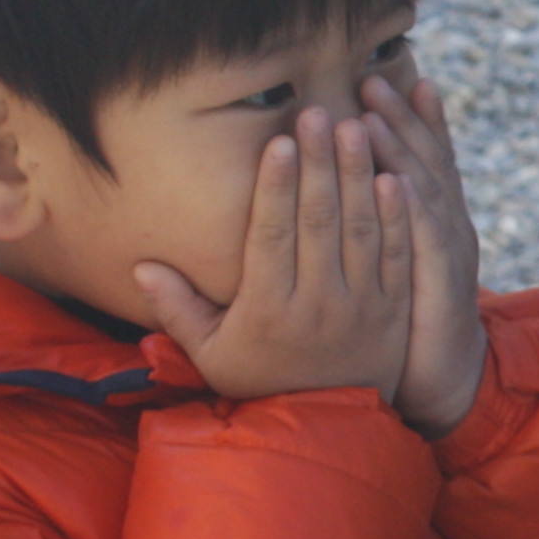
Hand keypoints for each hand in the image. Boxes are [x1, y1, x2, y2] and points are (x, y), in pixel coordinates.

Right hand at [131, 110, 415, 402]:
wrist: (327, 426)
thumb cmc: (261, 382)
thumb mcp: (211, 355)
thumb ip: (177, 310)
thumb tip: (139, 267)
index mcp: (269, 310)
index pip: (273, 237)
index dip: (276, 188)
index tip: (278, 143)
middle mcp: (318, 303)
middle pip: (320, 221)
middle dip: (319, 163)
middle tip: (318, 112)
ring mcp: (362, 305)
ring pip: (363, 229)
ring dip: (360, 174)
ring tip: (356, 126)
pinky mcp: (395, 307)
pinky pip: (398, 254)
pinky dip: (398, 215)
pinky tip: (394, 175)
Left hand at [363, 70, 486, 436]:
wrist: (445, 384)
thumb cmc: (405, 329)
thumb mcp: (397, 270)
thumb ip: (382, 231)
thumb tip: (362, 186)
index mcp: (435, 223)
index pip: (425, 161)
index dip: (415, 121)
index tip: (394, 81)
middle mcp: (447, 229)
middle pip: (426, 163)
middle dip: (401, 119)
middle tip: (372, 79)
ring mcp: (449, 256)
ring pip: (425, 192)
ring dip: (402, 150)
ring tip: (374, 113)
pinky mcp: (442, 287)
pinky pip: (428, 241)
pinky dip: (415, 209)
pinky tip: (397, 181)